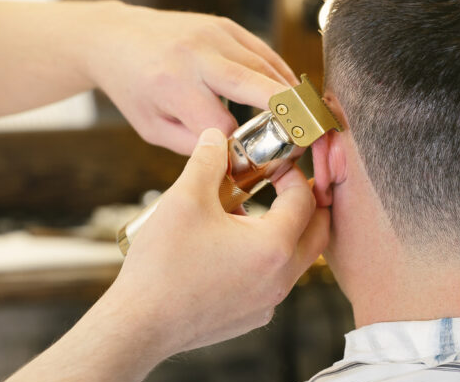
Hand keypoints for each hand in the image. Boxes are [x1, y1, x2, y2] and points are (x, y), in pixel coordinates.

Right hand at [4, 128, 327, 380]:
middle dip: (306, 204)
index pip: (305, 200)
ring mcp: (268, 303)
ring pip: (297, 260)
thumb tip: (216, 136)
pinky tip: (232, 247)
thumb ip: (207, 160)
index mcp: (273, 246)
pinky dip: (266, 259)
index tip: (276, 165)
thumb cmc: (162, 265)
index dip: (294, 176)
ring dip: (285, 232)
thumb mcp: (185, 198)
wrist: (141, 323)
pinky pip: (274, 282)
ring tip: (250, 213)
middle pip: (317, 233)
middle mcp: (281, 279)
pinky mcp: (252, 316)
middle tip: (284, 186)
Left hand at [84, 2, 297, 153]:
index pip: (222, 125)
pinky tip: (289, 93)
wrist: (116, 37)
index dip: (239, 146)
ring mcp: (213, 35)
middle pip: (256, 87)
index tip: (249, 160)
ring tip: (307, 119)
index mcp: (172, 86)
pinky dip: (279, 73)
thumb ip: (193, 146)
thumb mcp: (152, 128)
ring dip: (289, 94)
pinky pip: (262, 51)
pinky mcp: (224, 25)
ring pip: (265, 67)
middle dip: (288, 112)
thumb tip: (235, 157)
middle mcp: (196, 56)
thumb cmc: (133, 88)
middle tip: (312, 135)